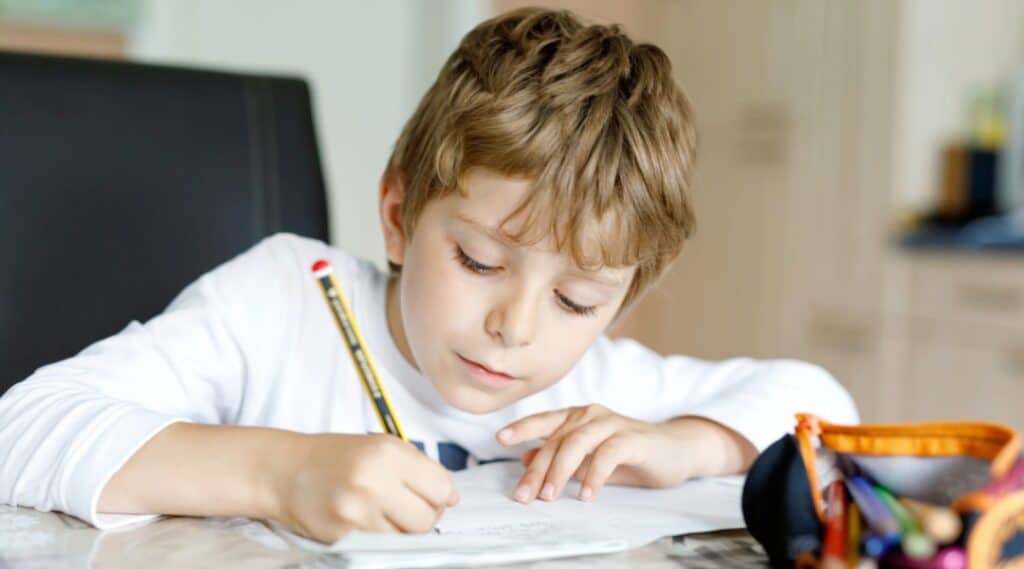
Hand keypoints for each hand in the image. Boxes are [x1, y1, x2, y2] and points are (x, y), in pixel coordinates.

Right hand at [270, 433, 458, 542]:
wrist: (285, 471)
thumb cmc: (336, 457)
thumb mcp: (380, 446)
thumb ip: (419, 468)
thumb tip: (452, 498)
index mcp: (387, 453)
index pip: (440, 488)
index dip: (441, 495)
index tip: (431, 495)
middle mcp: (373, 482)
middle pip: (427, 519)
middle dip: (425, 516)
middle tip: (409, 508)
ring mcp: (356, 513)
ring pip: (407, 538)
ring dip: (403, 530)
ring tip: (386, 513)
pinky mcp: (343, 537)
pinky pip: (382, 546)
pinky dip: (383, 538)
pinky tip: (369, 522)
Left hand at [496, 404, 696, 503]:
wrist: (676, 450)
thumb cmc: (630, 454)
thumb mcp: (590, 459)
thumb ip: (561, 458)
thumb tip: (526, 459)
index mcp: (578, 417)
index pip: (544, 420)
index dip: (522, 428)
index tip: (500, 439)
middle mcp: (592, 415)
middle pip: (557, 440)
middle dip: (538, 470)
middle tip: (524, 496)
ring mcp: (612, 423)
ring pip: (577, 443)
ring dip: (560, 472)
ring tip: (550, 496)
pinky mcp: (633, 438)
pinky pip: (607, 454)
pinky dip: (594, 475)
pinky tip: (586, 494)